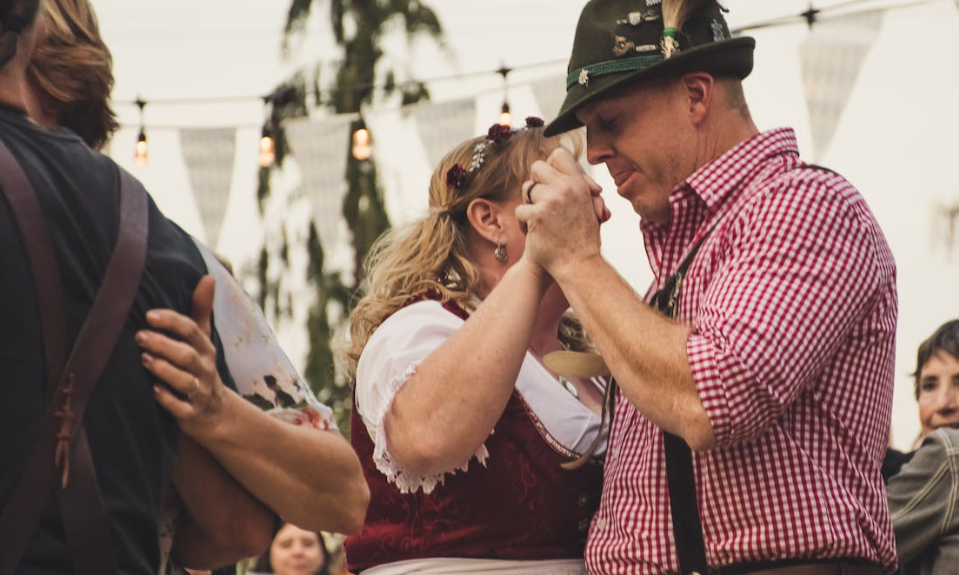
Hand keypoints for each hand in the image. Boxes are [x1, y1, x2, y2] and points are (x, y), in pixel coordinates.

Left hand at [137, 275, 223, 437]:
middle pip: (187, 355)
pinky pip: (181, 407)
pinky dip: (168, 400)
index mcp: (205, 348)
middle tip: (139, 336)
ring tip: (144, 360)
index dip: (172, 322)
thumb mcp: (202, 339)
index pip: (192, 330)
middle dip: (164, 345)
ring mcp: (199, 391)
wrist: (214, 412)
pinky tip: (154, 391)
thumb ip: (200, 310)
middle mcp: (204, 368)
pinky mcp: (191, 413)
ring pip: (185, 381)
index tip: (149, 315)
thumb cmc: (200, 367)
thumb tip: (208, 277)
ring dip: (164, 370)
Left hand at [515, 148, 609, 279]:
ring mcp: (550, 200)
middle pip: (537, 167)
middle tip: (541, 200)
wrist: (579, 265)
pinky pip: (520, 210)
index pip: (559, 155)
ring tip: (539, 220)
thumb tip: (574, 173)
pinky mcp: (536, 215)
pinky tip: (533, 233)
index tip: (550, 181)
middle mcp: (566, 187)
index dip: (551, 165)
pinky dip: (523, 223)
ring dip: (529, 203)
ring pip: (527, 188)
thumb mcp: (591, 208)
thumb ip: (582, 188)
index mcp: (579, 183)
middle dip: (536, 183)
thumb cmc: (584, 239)